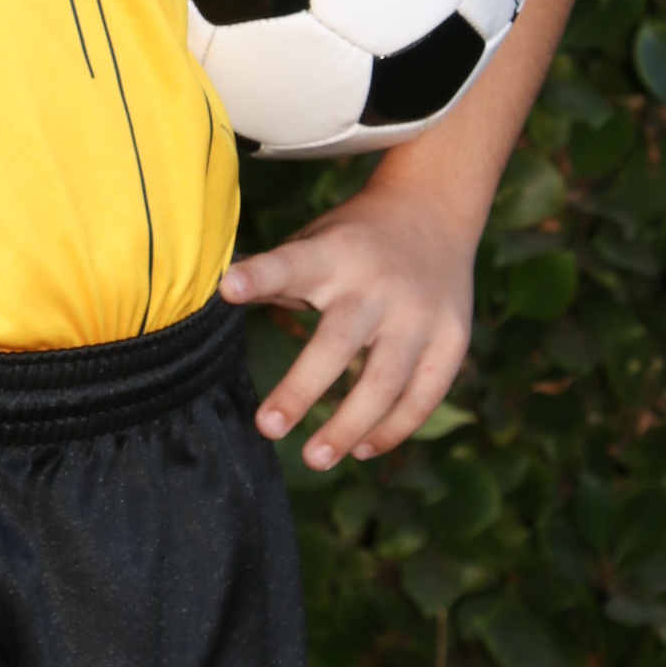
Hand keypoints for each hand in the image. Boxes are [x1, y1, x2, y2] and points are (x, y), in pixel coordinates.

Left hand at [220, 179, 474, 469]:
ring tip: (315, 457)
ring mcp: (419, 314)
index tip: (227, 288)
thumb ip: (277, 278)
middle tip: (267, 427)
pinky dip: (393, 428)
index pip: (290, 265)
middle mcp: (377, 285)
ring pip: (384, 381)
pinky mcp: (451, 339)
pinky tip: (361, 449)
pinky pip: (423, 396)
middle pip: (338, 342)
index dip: (259, 277)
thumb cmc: (354, 238)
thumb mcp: (314, 241)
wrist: (435, 209)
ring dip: (349, 425)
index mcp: (333, 254)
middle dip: (302, 388)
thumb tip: (213, 303)